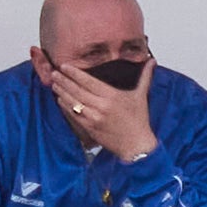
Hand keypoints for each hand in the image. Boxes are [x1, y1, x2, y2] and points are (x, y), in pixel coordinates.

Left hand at [32, 46, 156, 164]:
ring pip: (73, 102)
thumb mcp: (141, 95)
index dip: (75, 73)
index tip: (65, 66)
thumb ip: (145, 76)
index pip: (88, 81)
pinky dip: (65, 106)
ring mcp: (94, 118)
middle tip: (54, 72)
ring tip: (54, 83)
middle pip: (77, 90)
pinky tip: (60, 100)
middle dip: (64, 80)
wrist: (136, 145)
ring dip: (62, 92)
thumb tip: (152, 61)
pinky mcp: (90, 128)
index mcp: (112, 96)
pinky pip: (74, 115)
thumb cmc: (139, 121)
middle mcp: (101, 106)